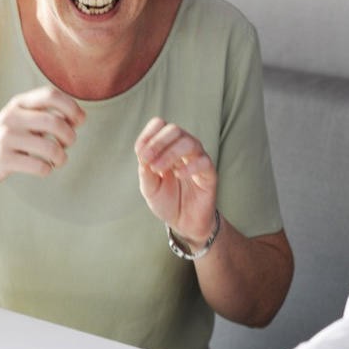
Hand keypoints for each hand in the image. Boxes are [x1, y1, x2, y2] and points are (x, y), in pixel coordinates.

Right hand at [0, 85, 84, 185]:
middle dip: (70, 137)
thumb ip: (45, 115)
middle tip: (67, 145)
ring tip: (57, 161)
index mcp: (18, 103)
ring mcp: (6, 138)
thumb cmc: (4, 139)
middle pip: (56, 123)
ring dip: (61, 158)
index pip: (51, 94)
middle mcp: (12, 117)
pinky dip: (47, 170)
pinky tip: (43, 168)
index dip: (72, 107)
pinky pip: (39, 166)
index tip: (79, 121)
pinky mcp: (3, 160)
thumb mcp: (20, 118)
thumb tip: (79, 118)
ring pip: (51, 148)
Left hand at [135, 117, 217, 247]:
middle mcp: (183, 149)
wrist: (184, 223)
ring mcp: (197, 159)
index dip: (148, 135)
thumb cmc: (167, 202)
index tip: (139, 153)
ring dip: (170, 153)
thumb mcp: (149, 188)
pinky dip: (189, 167)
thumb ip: (145, 171)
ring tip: (158, 169)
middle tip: (147, 160)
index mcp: (167, 148)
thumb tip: (143, 155)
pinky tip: (178, 176)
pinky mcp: (209, 173)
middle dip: (158, 142)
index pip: (160, 126)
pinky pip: (203, 162)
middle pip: (174, 129)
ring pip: (189, 142)